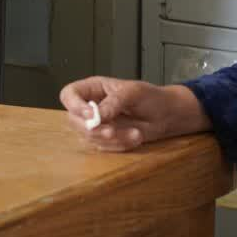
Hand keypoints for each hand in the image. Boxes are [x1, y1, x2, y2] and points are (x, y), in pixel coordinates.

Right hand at [59, 76, 209, 151]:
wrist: (167, 116)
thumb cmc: (151, 97)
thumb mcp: (133, 93)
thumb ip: (114, 102)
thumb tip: (97, 115)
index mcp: (93, 88)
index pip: (69, 95)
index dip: (74, 106)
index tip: (91, 116)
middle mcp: (90, 106)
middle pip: (73, 120)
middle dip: (94, 129)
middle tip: (112, 131)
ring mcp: (97, 125)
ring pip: (89, 137)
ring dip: (113, 139)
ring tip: (136, 133)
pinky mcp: (106, 140)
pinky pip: (104, 148)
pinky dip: (120, 145)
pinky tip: (136, 137)